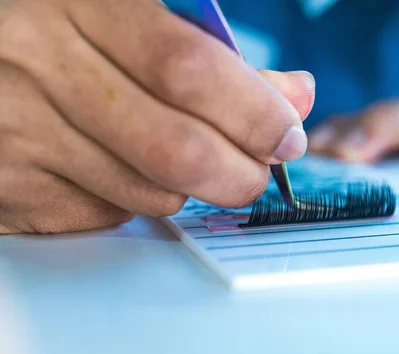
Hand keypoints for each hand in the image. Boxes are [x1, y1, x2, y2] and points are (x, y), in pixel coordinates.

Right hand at [0, 0, 314, 233]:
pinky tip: (123, 168)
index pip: (189, 70)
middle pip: (178, 148)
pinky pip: (110, 214)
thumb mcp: (132, 19)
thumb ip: (217, 56)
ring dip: (192, 188)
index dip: (255, 111)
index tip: (287, 134)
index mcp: (81, 4)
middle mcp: (41, 66)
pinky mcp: (12, 188)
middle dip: (242, 173)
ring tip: (184, 157)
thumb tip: (295, 96)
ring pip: (152, 193)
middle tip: (260, 170)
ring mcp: (20, 134)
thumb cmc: (62, 33)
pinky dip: (138, 200)